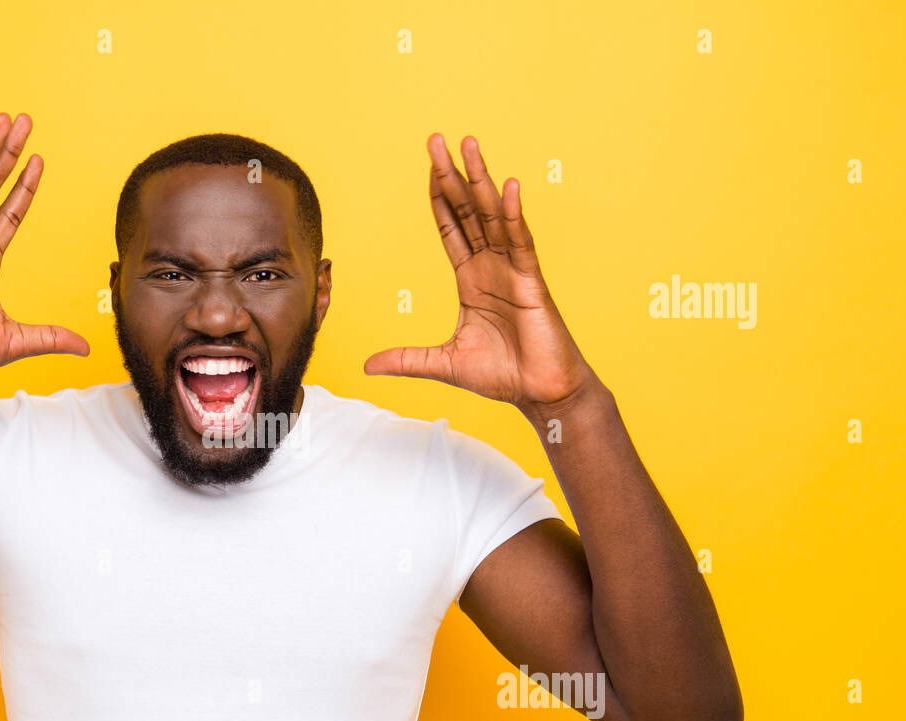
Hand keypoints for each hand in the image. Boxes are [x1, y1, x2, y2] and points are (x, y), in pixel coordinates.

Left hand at [364, 134, 592, 411]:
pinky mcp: (531, 281)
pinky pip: (520, 241)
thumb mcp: (441, 365)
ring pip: (493, 215)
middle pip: (468, 210)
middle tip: (437, 140)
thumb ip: (405, 360)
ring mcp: (512, 270)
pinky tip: (507, 187)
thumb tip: (366, 366)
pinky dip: (514, 214)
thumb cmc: (501, 375)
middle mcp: (491, 266)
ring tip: (469, 145)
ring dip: (480, 180)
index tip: (429, 167)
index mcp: (471, 279)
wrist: (540, 393)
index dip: (439, 198)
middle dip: (452, 175)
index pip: (451, 228)